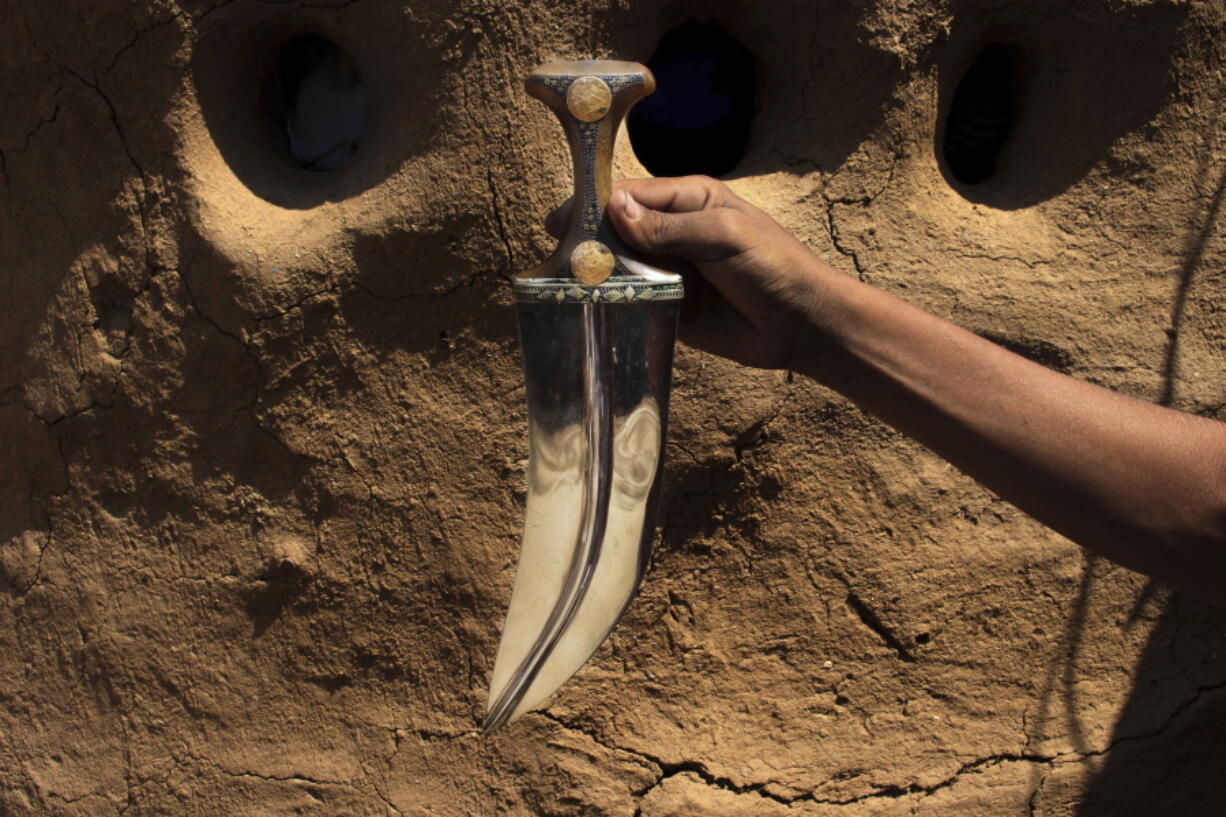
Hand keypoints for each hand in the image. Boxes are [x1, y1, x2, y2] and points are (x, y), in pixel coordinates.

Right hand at [546, 176, 837, 369]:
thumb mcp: (722, 236)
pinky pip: (634, 301)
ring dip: (597, 275)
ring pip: (621, 267)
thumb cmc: (772, 265)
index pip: (630, 194)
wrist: (801, 324)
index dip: (594, 205)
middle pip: (618, 230)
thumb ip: (668, 227)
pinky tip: (589, 310)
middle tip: (559, 258)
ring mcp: (670, 271)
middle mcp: (673, 232)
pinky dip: (613, 304)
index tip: (562, 223)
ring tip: (565, 285)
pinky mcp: (670, 307)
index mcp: (688, 200)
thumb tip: (614, 209)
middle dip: (589, 242)